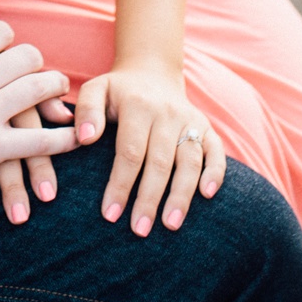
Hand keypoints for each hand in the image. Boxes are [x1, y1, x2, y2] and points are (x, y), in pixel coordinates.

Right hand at [0, 20, 76, 200]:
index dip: (7, 40)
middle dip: (36, 63)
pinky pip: (37, 141)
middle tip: (40, 73)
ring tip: (61, 96)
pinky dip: (61, 139)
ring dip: (55, 90)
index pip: (0, 33)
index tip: (8, 52)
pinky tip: (74, 139)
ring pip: (39, 89)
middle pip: (27, 57)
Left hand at [74, 61, 224, 235]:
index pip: (130, 152)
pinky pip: (216, 152)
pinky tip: (206, 196)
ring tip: (170, 225)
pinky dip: (215, 173)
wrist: (151, 72)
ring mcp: (190, 120)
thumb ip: (86, 110)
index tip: (110, 215)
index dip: (121, 185)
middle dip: (149, 199)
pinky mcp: (207, 128)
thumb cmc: (118, 91)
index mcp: (138, 105)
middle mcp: (167, 113)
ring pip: (190, 161)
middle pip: (160, 162)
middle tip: (139, 230)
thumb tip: (85, 138)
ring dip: (181, 195)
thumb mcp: (95, 89)